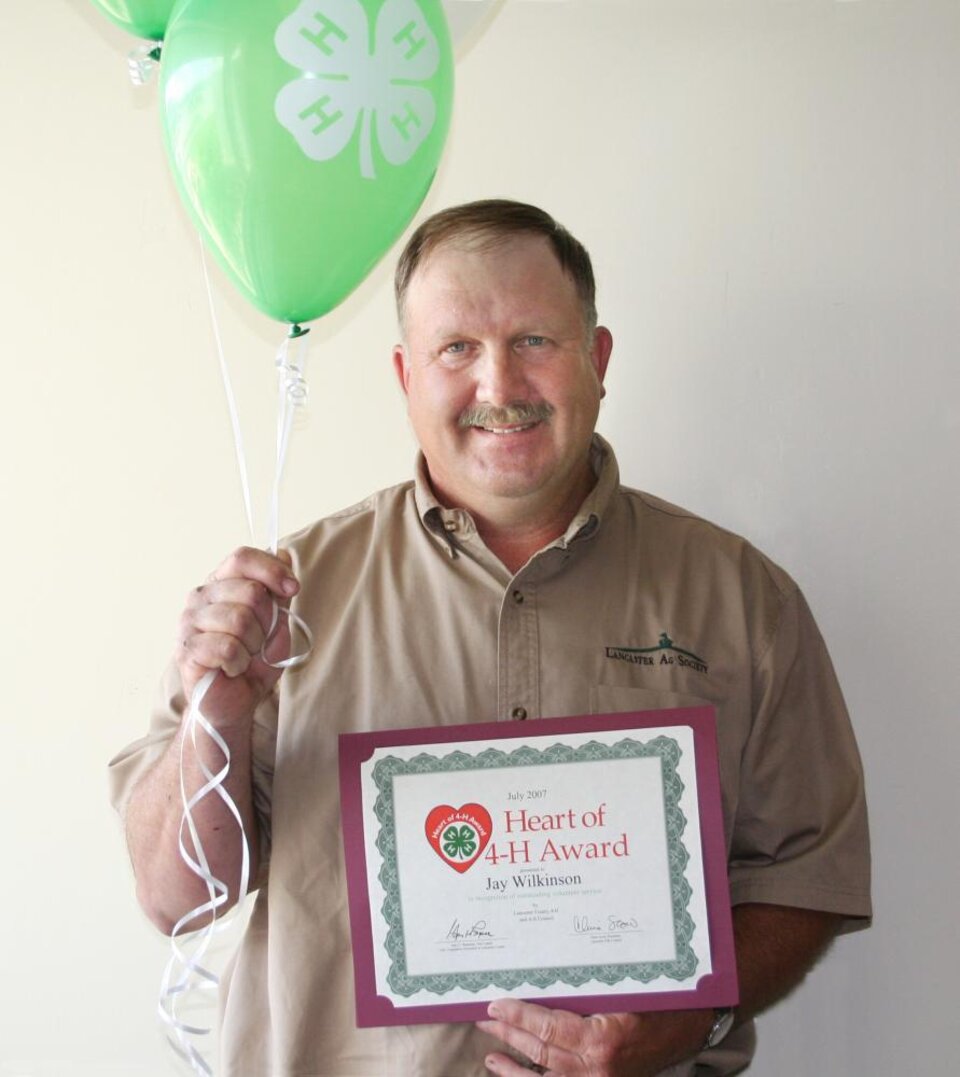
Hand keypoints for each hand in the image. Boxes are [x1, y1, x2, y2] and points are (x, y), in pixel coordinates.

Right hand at [176, 546, 299, 723]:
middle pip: (250, 591)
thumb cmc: (254, 660)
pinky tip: (233, 668)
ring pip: (241, 620)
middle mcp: (200, 597)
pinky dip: (240, 662)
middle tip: (260, 641)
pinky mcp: (187, 650)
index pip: (242, 558)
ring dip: (254, 645)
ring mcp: (189, 622)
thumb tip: (284, 554)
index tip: (293, 589)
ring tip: (246, 655)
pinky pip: (227, 647)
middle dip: (268, 621)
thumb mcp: (276, 622)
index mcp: (220, 584)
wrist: (236, 701)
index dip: (271, 570)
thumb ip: (278, 592)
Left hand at [477, 999, 711, 1076]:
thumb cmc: (661, 998)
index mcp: (602, 1040)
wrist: (694, 1024)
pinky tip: (518, 1074)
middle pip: (542, 1052)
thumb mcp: (621, 989)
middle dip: (510, 1036)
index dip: (518, 1016)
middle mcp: (599, 1069)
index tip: (496, 1005)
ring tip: (490, 1054)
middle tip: (485, 1019)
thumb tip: (539, 980)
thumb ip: (583, 992)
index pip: (547, 1028)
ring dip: (516, 1067)